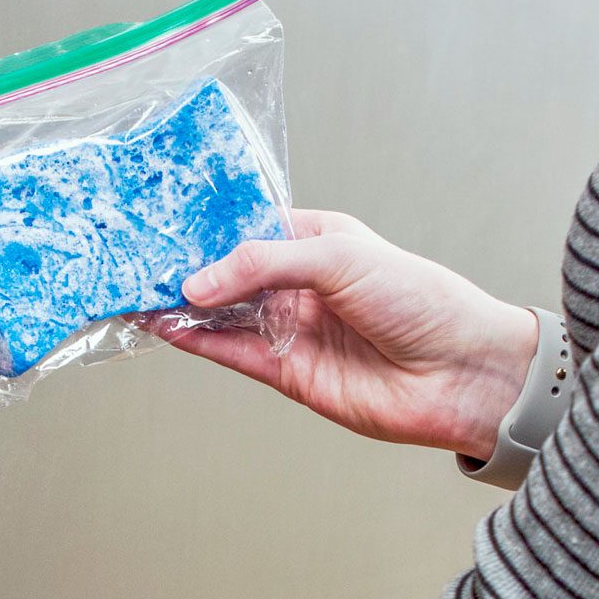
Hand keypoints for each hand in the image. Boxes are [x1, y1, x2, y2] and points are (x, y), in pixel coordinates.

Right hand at [147, 209, 537, 459]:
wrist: (461, 375)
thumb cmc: (422, 301)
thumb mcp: (340, 258)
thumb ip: (264, 265)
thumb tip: (198, 284)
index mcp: (316, 241)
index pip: (246, 228)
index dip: (205, 228)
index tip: (163, 223)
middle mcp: (298, 284)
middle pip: (226, 273)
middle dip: (184, 266)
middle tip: (136, 258)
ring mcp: (289, 328)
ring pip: (221, 313)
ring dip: (181, 305)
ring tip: (136, 290)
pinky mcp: (285, 371)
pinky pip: (229, 352)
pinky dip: (195, 340)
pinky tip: (164, 324)